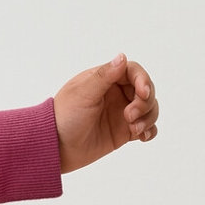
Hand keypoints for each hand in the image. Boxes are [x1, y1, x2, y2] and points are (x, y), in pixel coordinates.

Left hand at [54, 53, 158, 172]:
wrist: (55, 148)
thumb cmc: (64, 117)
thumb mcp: (83, 94)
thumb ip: (104, 76)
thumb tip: (121, 56)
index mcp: (106, 79)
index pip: (134, 72)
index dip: (143, 80)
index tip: (143, 94)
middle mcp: (116, 94)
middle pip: (146, 90)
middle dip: (145, 103)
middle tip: (129, 116)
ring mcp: (121, 112)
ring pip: (149, 109)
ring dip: (148, 117)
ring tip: (134, 129)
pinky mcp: (123, 131)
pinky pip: (146, 127)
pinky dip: (149, 130)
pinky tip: (143, 136)